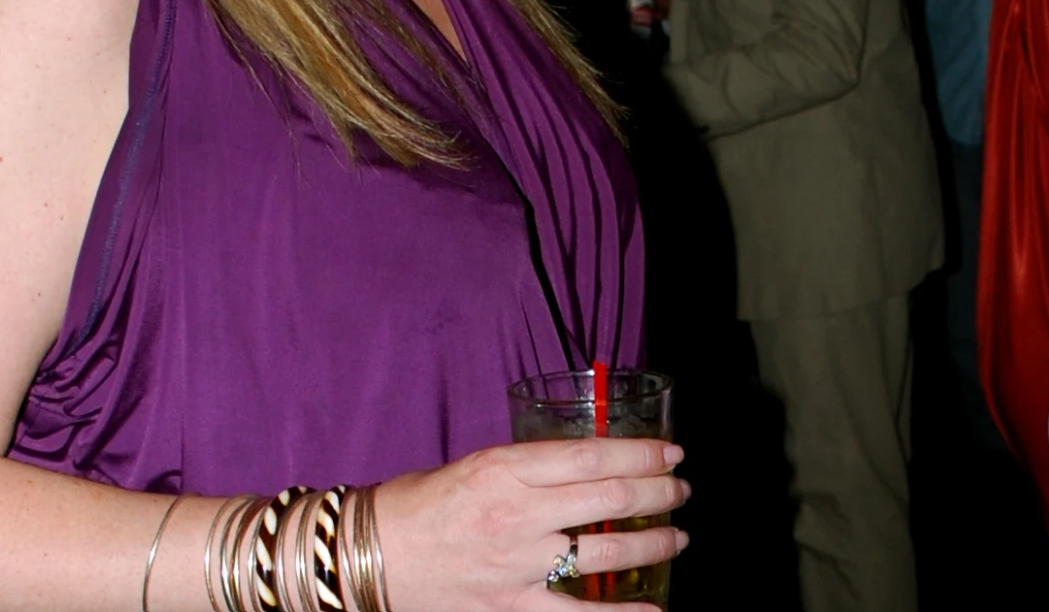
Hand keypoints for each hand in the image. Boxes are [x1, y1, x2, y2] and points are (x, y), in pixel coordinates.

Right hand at [374, 438, 687, 609]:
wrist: (368, 557)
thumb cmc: (417, 506)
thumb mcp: (475, 466)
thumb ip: (528, 469)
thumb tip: (585, 468)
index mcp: (505, 470)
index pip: (592, 455)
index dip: (642, 453)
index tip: (671, 453)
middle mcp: (517, 515)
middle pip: (608, 497)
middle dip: (657, 492)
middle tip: (680, 490)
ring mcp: (518, 566)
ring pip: (604, 551)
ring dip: (651, 542)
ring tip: (676, 535)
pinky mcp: (511, 608)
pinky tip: (652, 610)